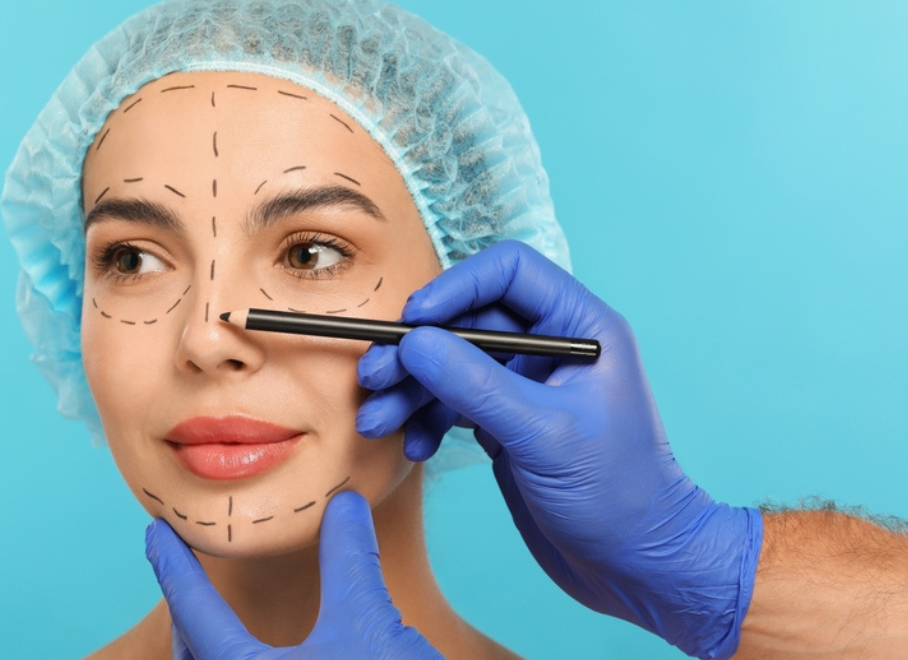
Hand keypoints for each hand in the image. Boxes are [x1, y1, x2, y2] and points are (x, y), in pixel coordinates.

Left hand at [144, 491, 444, 659]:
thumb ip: (349, 560)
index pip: (193, 610)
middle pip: (190, 654)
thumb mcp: (370, 625)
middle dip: (184, 612)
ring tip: (210, 620)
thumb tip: (345, 504)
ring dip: (205, 649)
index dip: (173, 565)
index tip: (155, 532)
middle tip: (180, 573)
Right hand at [354, 241, 762, 659]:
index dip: (456, 287)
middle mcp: (551, 347)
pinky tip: (413, 446)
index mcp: (580, 327)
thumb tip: (414, 343)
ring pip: (451, 363)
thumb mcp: (542, 433)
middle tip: (375, 376)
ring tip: (377, 420)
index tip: (413, 321)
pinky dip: (425, 419)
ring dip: (409, 389)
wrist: (634, 564)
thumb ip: (476, 384)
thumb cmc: (617, 494)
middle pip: (467, 320)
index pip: (509, 273)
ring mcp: (525, 385)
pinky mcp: (505, 422)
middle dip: (417, 348)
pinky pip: (451, 402)